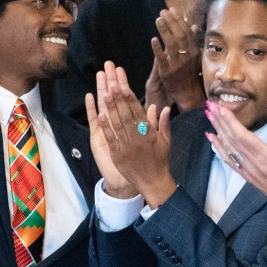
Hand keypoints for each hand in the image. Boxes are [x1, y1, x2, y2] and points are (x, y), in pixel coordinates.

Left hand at [96, 63, 173, 207]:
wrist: (153, 182)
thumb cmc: (160, 161)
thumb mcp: (165, 141)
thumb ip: (163, 123)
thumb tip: (161, 107)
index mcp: (149, 134)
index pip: (138, 112)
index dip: (131, 98)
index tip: (124, 86)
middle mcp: (138, 138)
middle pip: (126, 115)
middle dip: (118, 99)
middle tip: (112, 83)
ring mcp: (127, 146)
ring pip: (117, 124)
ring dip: (111, 108)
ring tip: (104, 93)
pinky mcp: (118, 155)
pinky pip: (111, 138)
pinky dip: (105, 126)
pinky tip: (100, 114)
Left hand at [150, 7, 204, 110]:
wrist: (186, 93)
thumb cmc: (189, 73)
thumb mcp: (194, 56)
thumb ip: (192, 40)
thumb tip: (193, 25)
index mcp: (194, 51)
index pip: (187, 32)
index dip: (180, 20)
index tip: (172, 10)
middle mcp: (187, 57)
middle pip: (180, 36)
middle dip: (171, 22)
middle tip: (163, 12)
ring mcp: (177, 65)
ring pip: (171, 45)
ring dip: (165, 31)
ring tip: (158, 19)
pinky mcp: (167, 72)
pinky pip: (162, 59)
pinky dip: (158, 49)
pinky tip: (153, 39)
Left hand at [205, 103, 266, 219]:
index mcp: (265, 157)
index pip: (243, 136)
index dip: (231, 122)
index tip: (221, 108)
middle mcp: (252, 163)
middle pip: (232, 139)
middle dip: (220, 121)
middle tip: (209, 105)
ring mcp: (247, 169)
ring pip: (228, 147)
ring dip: (217, 130)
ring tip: (208, 116)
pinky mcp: (246, 174)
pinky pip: (228, 159)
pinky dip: (218, 147)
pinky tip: (212, 138)